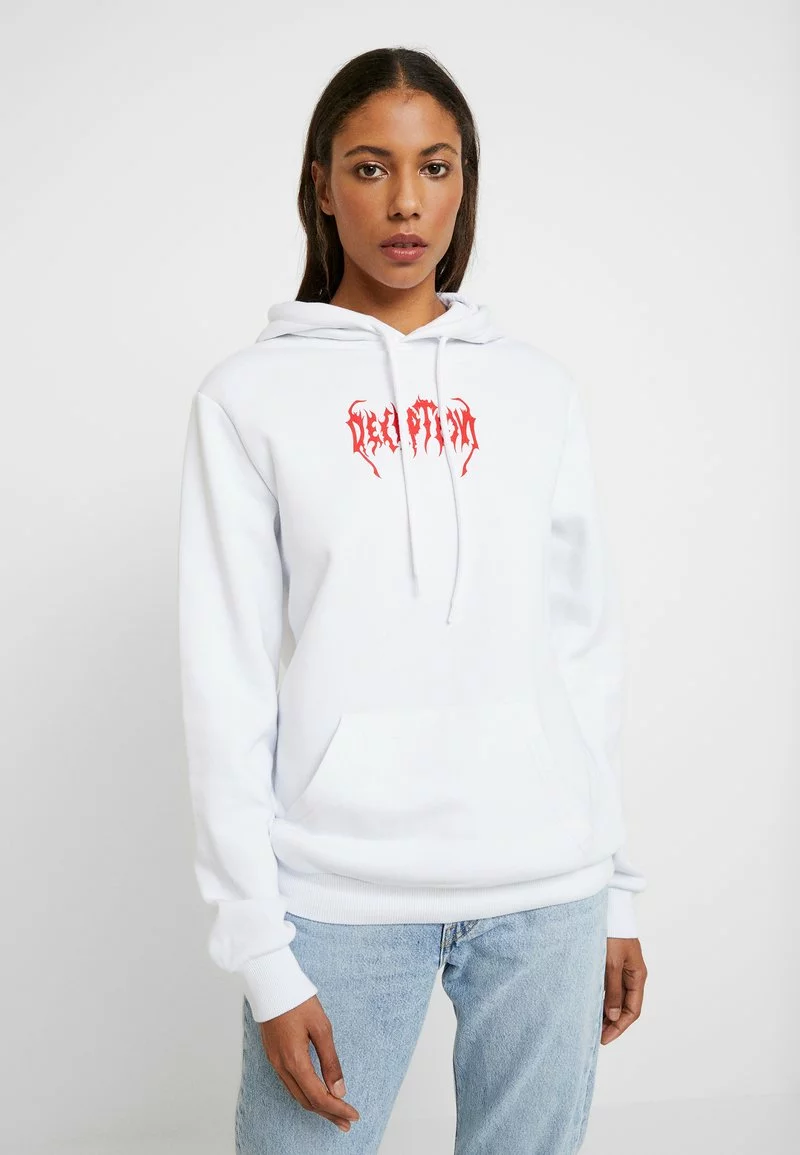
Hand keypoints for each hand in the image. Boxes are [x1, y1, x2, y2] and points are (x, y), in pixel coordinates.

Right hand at [259, 995, 360, 1131]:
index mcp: (295, 1061)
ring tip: (336, 1114)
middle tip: (348, 1122)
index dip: (337, 1109)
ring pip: (297, 1095)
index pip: (319, 1097)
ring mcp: (275, 1062)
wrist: (271, 984)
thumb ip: (330, 1061)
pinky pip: (290, 1084)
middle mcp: (282, 1067)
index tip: (353, 1115)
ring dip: (317, 1107)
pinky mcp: (273, 1056)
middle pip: (307, 1101)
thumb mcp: (321, 1028)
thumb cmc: (298, 1001)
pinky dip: (306, 1094)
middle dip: (329, 1114)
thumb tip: (339, 1091)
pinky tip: (316, 1094)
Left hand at [601, 937, 646, 1044]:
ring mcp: (623, 969)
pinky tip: (592, 1005)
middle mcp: (632, 975)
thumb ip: (612, 991)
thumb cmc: (612, 933)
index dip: (619, 1027)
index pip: (632, 1010)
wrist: (609, 909)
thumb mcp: (611, 963)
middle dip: (612, 1023)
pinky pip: (610, 987)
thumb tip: (612, 1016)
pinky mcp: (612, 963)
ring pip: (617, 998)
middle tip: (596, 1036)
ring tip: (592, 1025)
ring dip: (606, 1012)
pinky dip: (602, 999)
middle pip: (625, 1006)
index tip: (605, 1038)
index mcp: (638, 975)